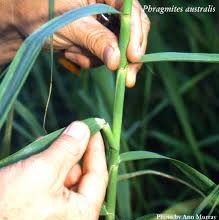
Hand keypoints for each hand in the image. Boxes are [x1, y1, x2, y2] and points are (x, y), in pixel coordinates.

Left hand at [0, 0, 149, 86]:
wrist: (23, 25)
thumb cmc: (41, 14)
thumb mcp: (70, 25)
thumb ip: (96, 40)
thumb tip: (118, 60)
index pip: (131, 12)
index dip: (136, 35)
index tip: (133, 58)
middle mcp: (108, 6)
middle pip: (130, 32)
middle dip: (126, 57)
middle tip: (127, 79)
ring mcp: (103, 24)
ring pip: (116, 48)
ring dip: (96, 59)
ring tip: (73, 53)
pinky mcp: (96, 39)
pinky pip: (102, 56)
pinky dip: (88, 60)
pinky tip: (71, 53)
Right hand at [0, 121, 107, 219]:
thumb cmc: (7, 208)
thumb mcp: (41, 172)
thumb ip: (67, 149)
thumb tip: (83, 129)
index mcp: (82, 216)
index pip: (98, 175)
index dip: (96, 148)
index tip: (95, 128)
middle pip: (81, 176)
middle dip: (72, 151)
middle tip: (66, 132)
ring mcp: (57, 218)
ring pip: (64, 178)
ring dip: (56, 157)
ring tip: (45, 144)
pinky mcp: (41, 213)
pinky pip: (50, 185)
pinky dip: (45, 168)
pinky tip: (35, 156)